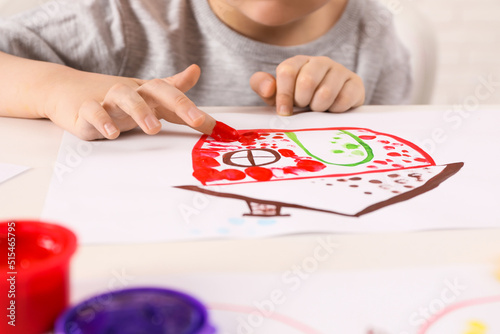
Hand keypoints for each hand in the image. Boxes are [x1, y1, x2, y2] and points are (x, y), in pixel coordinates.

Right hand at [44, 64, 214, 139]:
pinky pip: (93, 111)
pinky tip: (112, 132)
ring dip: (140, 111)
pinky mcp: (86, 111)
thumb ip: (173, 89)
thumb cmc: (116, 99)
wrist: (70, 93)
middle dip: (178, 103)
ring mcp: (108, 100)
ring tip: (154, 128)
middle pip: (155, 90)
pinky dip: (102, 120)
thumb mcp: (147, 95)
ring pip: (124, 97)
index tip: (212, 126)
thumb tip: (196, 71)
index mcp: (148, 92)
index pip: (174, 95)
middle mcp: (132, 93)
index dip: (193, 108)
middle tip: (194, 120)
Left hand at [250, 55, 364, 114]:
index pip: (286, 71)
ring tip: (318, 108)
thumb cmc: (301, 100)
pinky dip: (335, 110)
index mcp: (298, 62)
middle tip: (305, 107)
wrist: (332, 107)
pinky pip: (343, 100)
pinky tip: (333, 109)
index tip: (284, 112)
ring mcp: (339, 70)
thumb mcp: (277, 95)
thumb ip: (262, 87)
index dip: (283, 95)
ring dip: (318, 108)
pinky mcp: (355, 83)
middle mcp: (320, 62)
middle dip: (303, 101)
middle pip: (307, 81)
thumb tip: (268, 88)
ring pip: (325, 93)